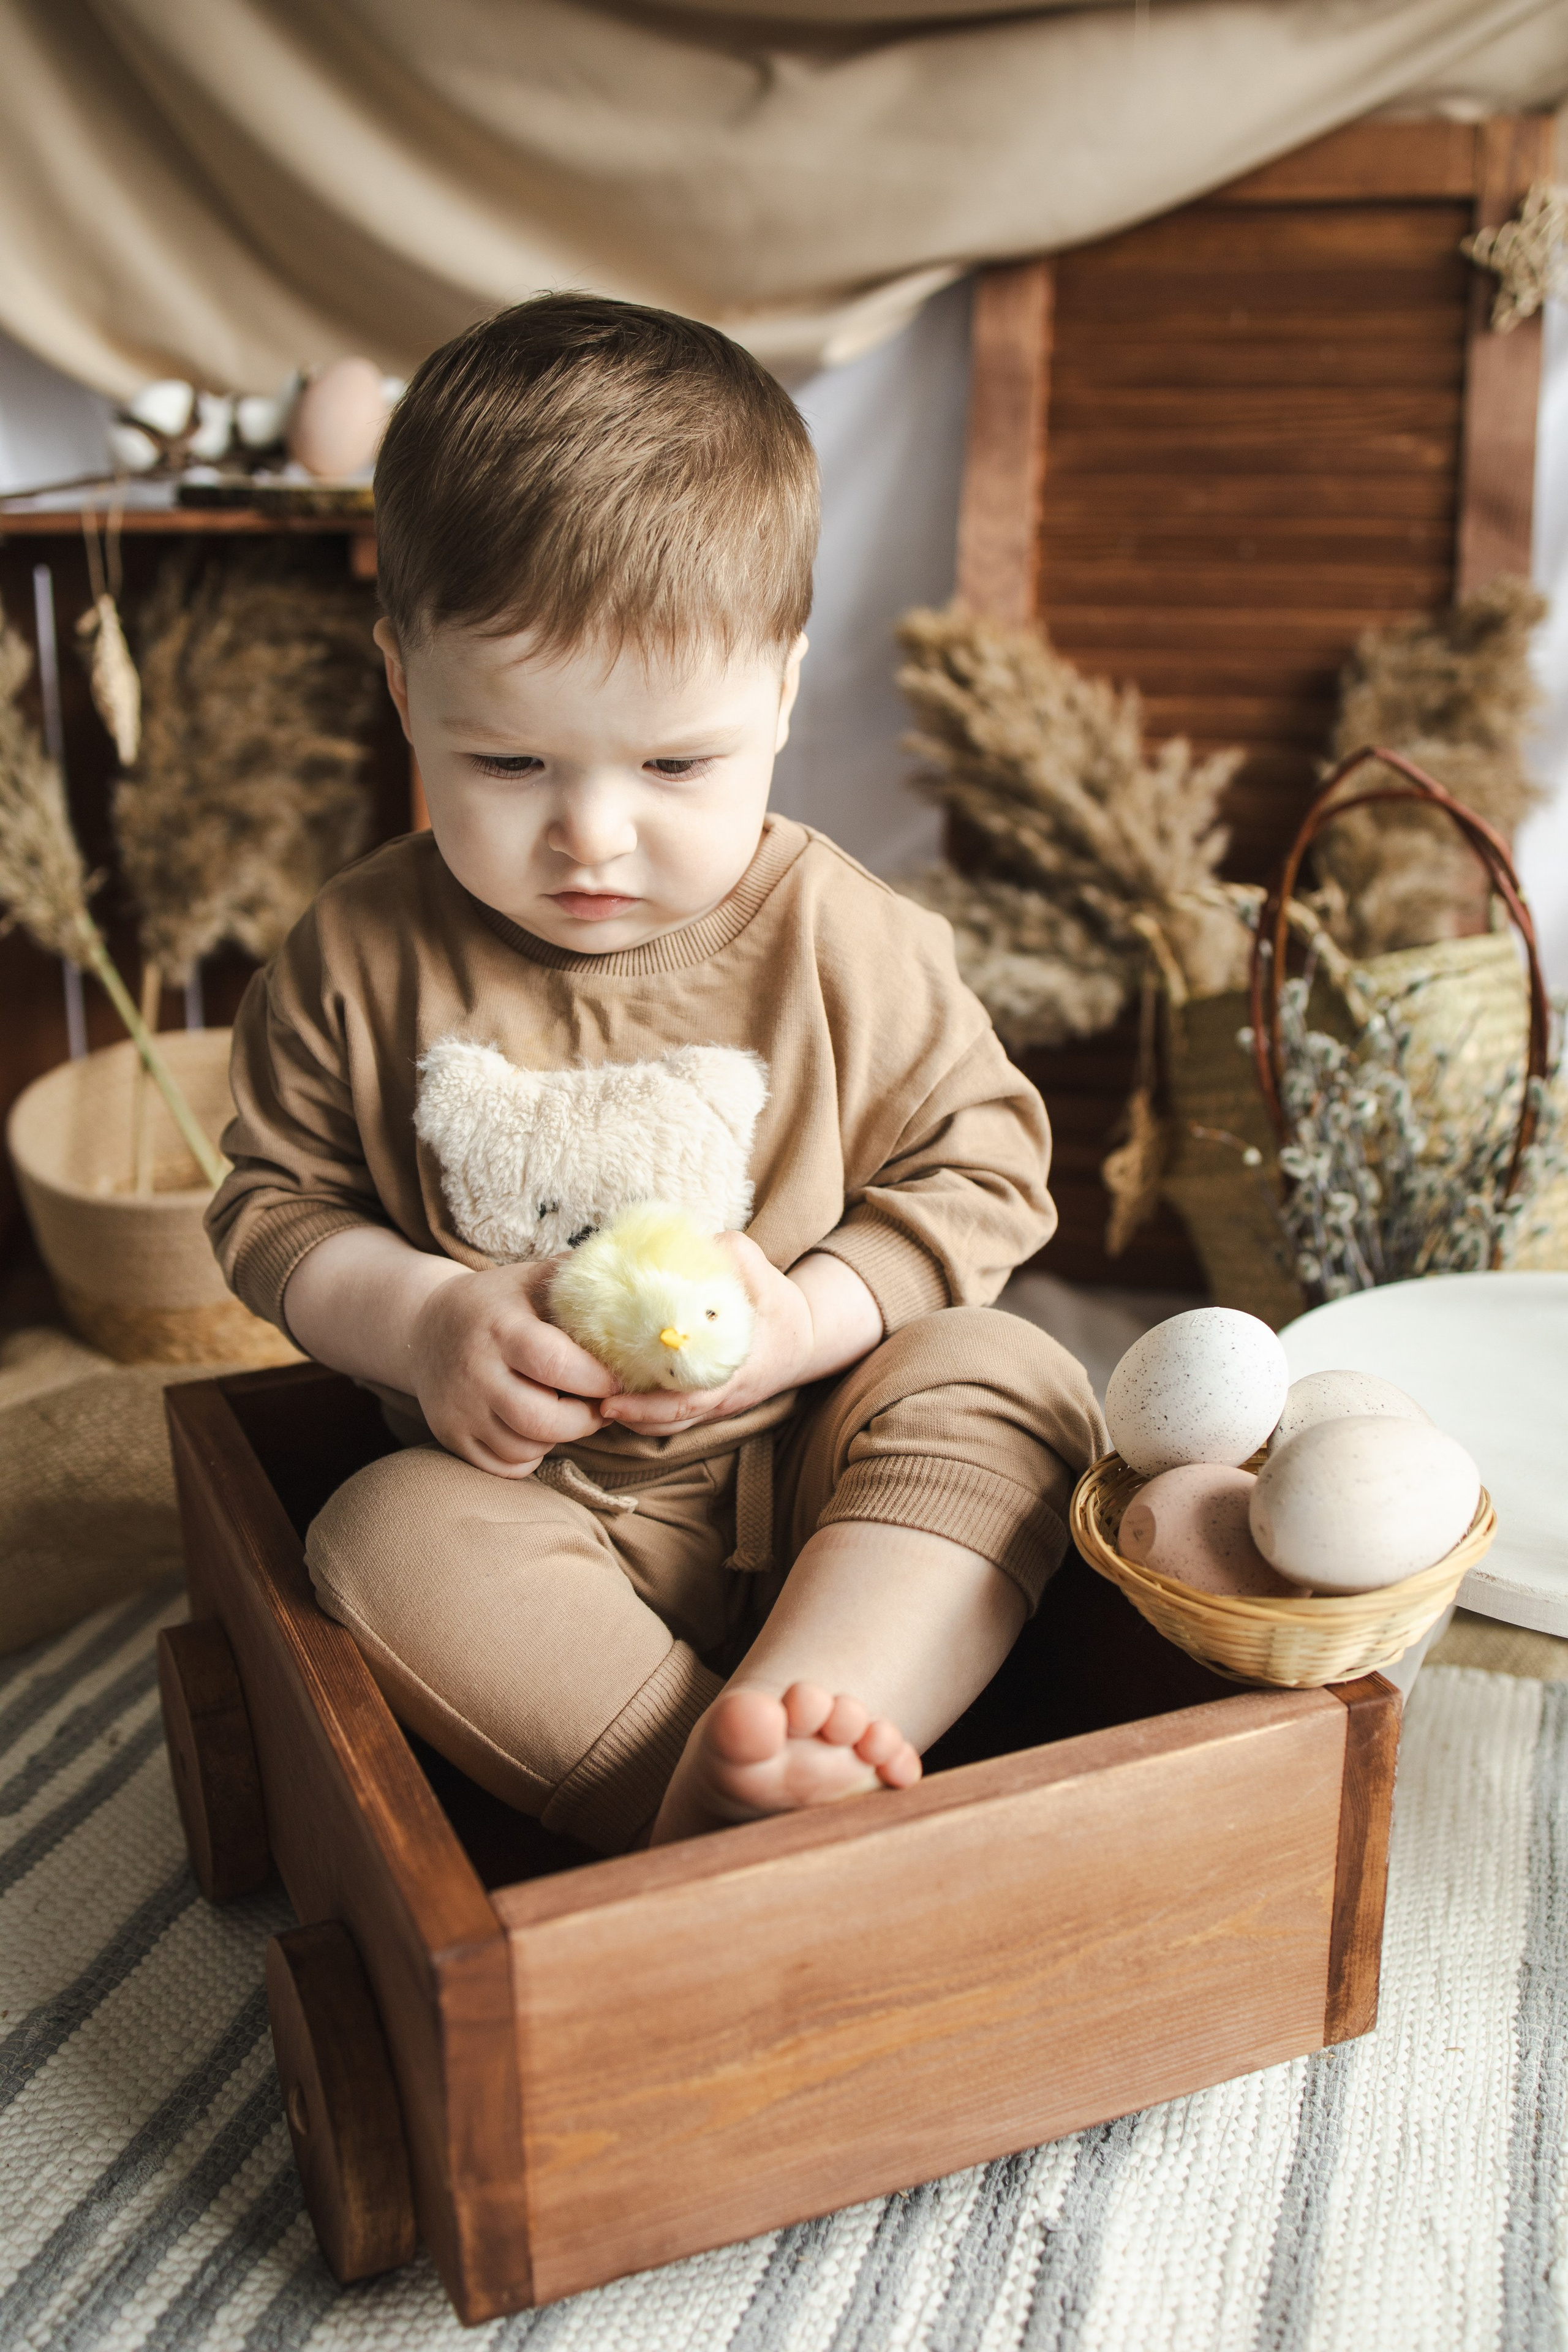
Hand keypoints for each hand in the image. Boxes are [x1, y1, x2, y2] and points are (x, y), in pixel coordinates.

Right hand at [409, 1259, 620, 1475]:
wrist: (424, 1328)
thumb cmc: (496, 1303)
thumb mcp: (531, 1279)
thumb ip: (580, 1281)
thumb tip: (640, 1282)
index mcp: (500, 1327)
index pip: (554, 1363)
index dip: (595, 1378)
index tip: (617, 1379)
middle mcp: (474, 1371)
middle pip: (542, 1419)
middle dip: (584, 1419)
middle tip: (599, 1404)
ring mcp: (458, 1409)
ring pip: (525, 1448)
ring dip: (559, 1437)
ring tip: (566, 1410)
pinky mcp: (450, 1436)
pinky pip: (506, 1467)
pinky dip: (531, 1455)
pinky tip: (535, 1427)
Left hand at [601, 1238, 881, 1436]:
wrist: (808, 1340)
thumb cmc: (781, 1306)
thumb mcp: (762, 1272)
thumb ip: (728, 1253)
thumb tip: (689, 1238)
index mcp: (735, 1371)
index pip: (687, 1400)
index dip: (647, 1406)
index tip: (612, 1401)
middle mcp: (723, 1396)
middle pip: (670, 1422)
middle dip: (631, 1417)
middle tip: (597, 1404)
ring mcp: (717, 1404)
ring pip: (669, 1425)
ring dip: (635, 1418)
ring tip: (600, 1399)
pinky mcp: (711, 1402)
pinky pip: (675, 1416)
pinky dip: (647, 1411)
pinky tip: (622, 1390)